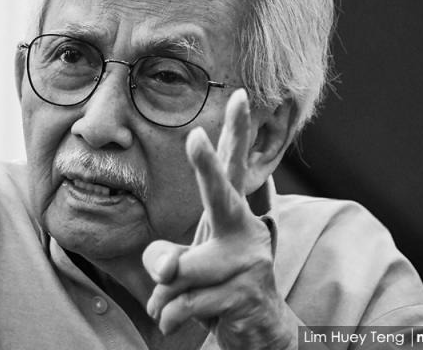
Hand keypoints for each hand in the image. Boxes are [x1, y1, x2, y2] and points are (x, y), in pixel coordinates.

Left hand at [142, 89, 291, 349]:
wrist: (259, 331)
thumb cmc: (219, 285)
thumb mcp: (191, 265)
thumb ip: (172, 257)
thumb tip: (166, 270)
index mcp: (233, 215)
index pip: (234, 166)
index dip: (236, 131)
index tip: (240, 96)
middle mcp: (246, 231)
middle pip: (221, 194)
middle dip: (206, 165)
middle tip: (196, 136)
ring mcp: (248, 263)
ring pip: (181, 270)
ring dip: (163, 296)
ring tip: (168, 304)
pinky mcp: (243, 295)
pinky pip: (183, 302)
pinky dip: (169, 315)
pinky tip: (177, 320)